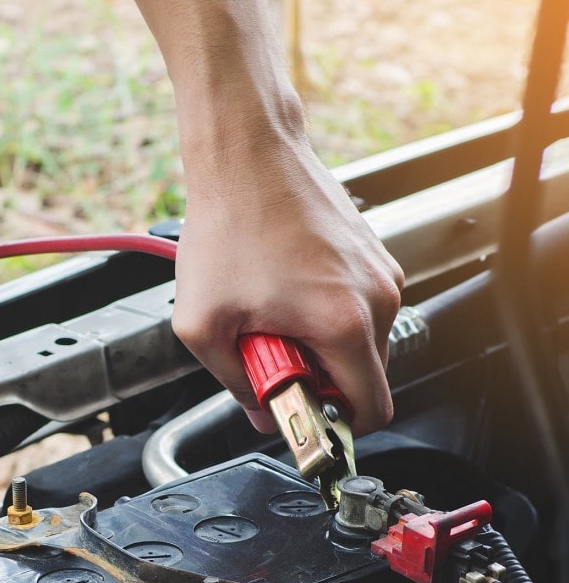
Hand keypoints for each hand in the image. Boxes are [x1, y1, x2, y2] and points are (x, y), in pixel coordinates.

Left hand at [172, 136, 403, 434]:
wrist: (246, 154)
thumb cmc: (227, 225)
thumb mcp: (203, 325)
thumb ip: (234, 383)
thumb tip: (259, 411)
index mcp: (345, 324)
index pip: (372, 412)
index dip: (335, 428)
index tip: (301, 416)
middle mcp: (377, 298)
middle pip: (365, 379)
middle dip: (318, 381)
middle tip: (269, 353)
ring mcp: (380, 272)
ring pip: (360, 343)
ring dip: (318, 346)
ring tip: (271, 316)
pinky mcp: (372, 254)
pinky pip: (356, 308)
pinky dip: (324, 314)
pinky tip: (283, 291)